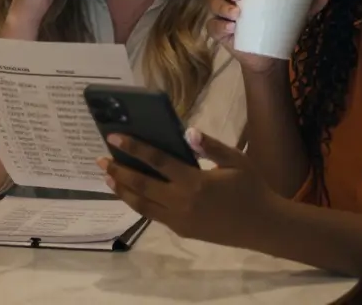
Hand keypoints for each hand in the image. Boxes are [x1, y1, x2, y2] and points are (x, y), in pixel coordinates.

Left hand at [99, 129, 281, 249]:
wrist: (262, 226)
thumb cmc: (250, 188)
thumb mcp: (235, 161)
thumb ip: (210, 146)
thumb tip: (187, 131)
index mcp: (195, 182)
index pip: (157, 161)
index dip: (134, 148)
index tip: (114, 137)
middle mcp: (182, 202)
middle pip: (141, 185)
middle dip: (118, 170)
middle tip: (99, 159)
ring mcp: (179, 219)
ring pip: (142, 205)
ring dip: (122, 189)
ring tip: (107, 176)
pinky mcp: (181, 230)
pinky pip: (153, 215)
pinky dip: (138, 203)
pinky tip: (129, 192)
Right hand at [206, 0, 328, 73]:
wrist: (269, 55)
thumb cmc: (277, 27)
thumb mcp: (294, 16)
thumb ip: (307, 5)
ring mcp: (222, 15)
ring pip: (214, 4)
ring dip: (223, 7)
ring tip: (238, 14)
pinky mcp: (218, 33)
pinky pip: (213, 26)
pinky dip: (219, 26)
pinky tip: (231, 28)